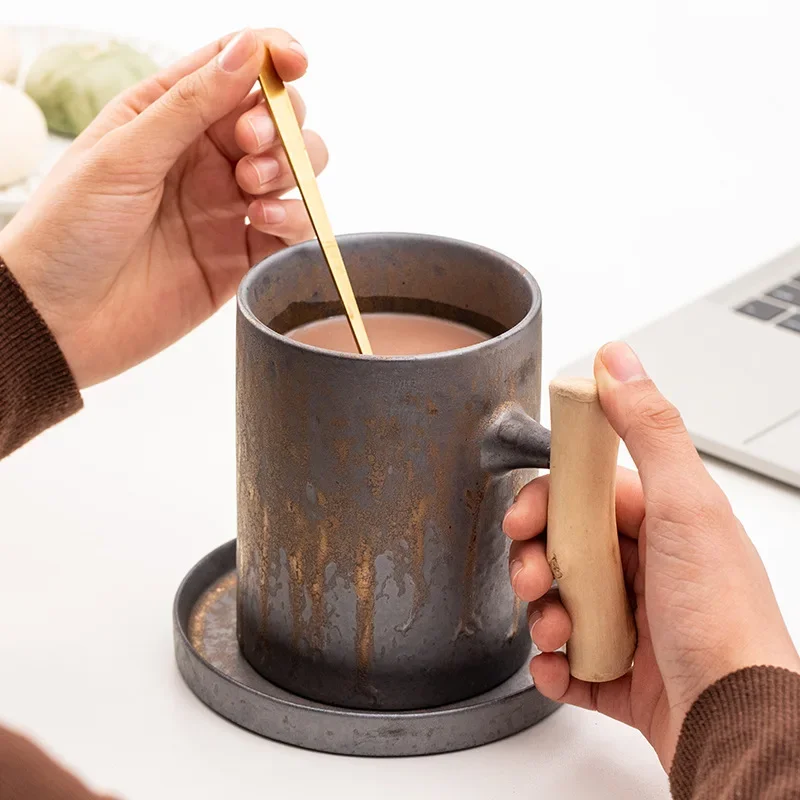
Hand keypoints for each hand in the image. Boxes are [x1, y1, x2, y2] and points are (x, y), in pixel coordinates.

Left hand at [0, 28, 326, 386]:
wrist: (60, 320)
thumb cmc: (70, 230)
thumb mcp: (124, 154)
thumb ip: (191, 104)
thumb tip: (250, 49)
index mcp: (168, 117)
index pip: (234, 69)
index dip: (273, 57)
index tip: (296, 62)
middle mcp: (205, 159)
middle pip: (277, 120)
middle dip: (280, 125)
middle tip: (250, 145)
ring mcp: (227, 208)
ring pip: (294, 172)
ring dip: (290, 170)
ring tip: (252, 191)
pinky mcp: (242, 257)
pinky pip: (291, 230)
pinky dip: (294, 220)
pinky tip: (261, 222)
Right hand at [505, 341, 799, 768]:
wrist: (739, 727)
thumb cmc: (720, 623)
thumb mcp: (686, 507)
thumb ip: (648, 429)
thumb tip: (618, 361)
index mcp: (667, 524)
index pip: (591, 494)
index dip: (549, 500)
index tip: (524, 515)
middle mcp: (652, 570)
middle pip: (567, 548)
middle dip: (535, 560)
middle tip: (531, 576)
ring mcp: (638, 625)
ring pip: (563, 603)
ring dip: (542, 615)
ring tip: (553, 631)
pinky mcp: (626, 676)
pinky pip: (572, 661)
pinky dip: (555, 665)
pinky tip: (561, 667)